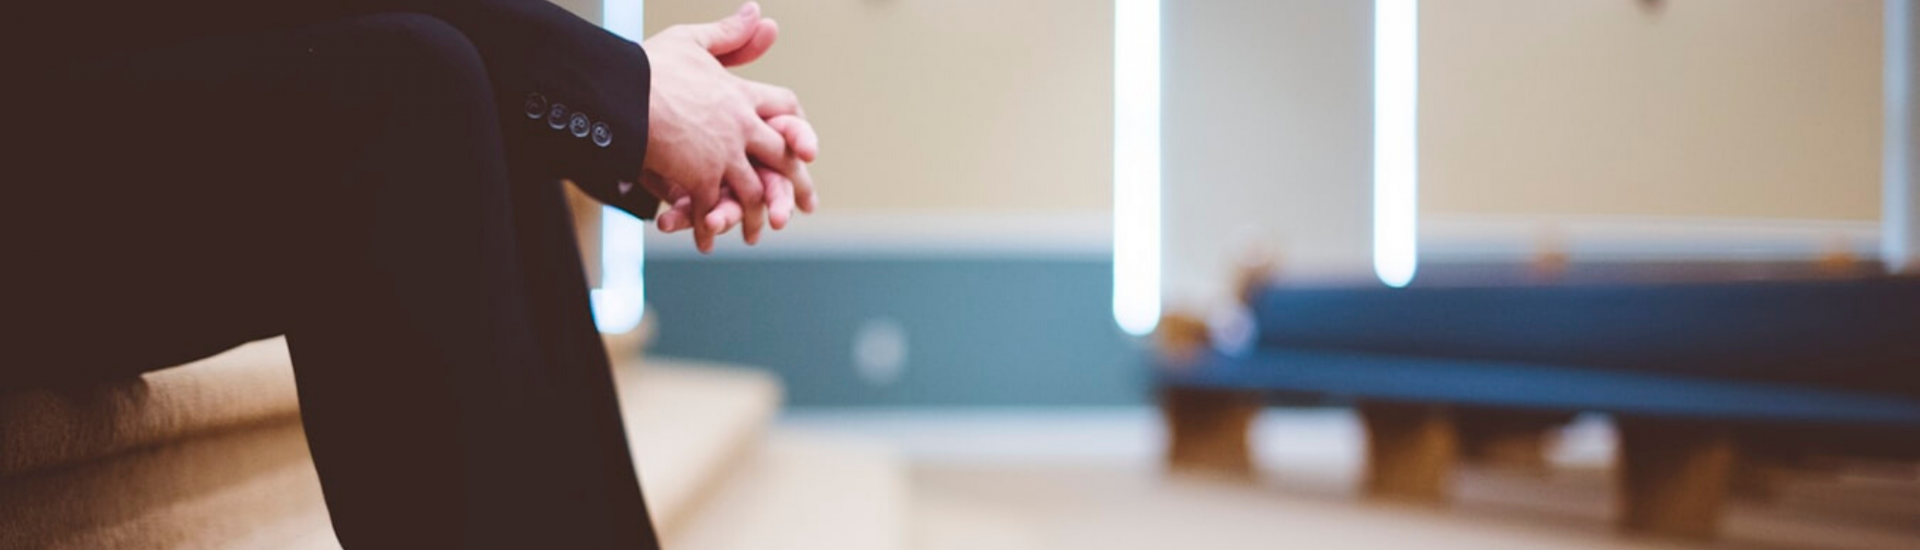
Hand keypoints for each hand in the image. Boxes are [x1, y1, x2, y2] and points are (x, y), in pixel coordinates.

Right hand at [643, 2, 805, 251]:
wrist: (620, 91)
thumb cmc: (650, 65)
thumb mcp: (693, 42)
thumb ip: (730, 35)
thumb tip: (760, 13)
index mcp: (742, 95)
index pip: (785, 109)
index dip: (797, 127)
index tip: (806, 148)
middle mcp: (741, 127)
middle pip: (782, 158)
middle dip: (794, 184)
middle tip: (805, 206)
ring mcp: (723, 155)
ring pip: (751, 191)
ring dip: (753, 215)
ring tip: (753, 233)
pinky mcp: (699, 177)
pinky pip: (709, 208)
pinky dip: (707, 228)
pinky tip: (707, 242)